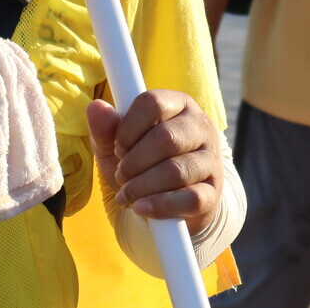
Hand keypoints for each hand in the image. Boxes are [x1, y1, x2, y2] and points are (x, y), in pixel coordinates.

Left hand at [87, 90, 222, 234]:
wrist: (170, 202)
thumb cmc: (142, 163)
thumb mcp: (118, 145)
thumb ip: (106, 127)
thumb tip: (96, 107)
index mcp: (178, 104)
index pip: (153, 103)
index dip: (128, 127)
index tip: (118, 147)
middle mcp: (200, 127)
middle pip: (165, 138)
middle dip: (134, 161)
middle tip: (120, 174)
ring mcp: (211, 161)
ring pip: (176, 170)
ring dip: (142, 185)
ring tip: (127, 193)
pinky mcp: (213, 194)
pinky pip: (190, 199)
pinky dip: (160, 205)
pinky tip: (141, 208)